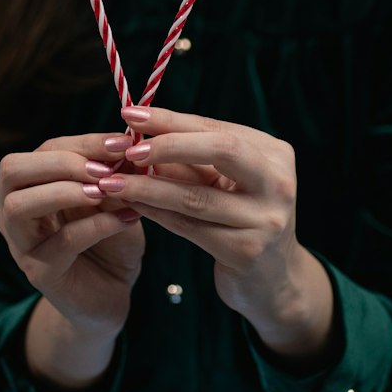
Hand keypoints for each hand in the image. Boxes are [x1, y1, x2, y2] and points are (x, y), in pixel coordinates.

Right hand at [0, 132, 145, 340]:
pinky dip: (97, 225)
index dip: (82, 143)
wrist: (111, 293)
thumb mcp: (114, 200)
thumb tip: (127, 145)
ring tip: (104, 191)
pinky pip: (61, 242)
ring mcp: (21, 244)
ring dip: (63, 191)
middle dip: (60, 162)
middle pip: (12, 170)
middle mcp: (13, 212)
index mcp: (30, 186)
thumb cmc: (110, 239)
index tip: (122, 142)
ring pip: (19, 206)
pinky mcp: (40, 273)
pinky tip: (127, 218)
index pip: (43, 150)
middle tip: (103, 169)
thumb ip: (114, 175)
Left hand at [110, 106, 334, 362]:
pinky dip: (157, 214)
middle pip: (221, 150)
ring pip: (196, 197)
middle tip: (129, 149)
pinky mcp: (247, 251)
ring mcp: (266, 219)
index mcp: (275, 154)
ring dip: (149, 187)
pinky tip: (133, 206)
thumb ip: (190, 160)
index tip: (131, 114)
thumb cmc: (242, 216)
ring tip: (114, 182)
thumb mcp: (225, 182)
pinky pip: (190, 228)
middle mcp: (278, 183)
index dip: (171, 120)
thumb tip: (137, 135)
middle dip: (168, 145)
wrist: (273, 276)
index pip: (216, 129)